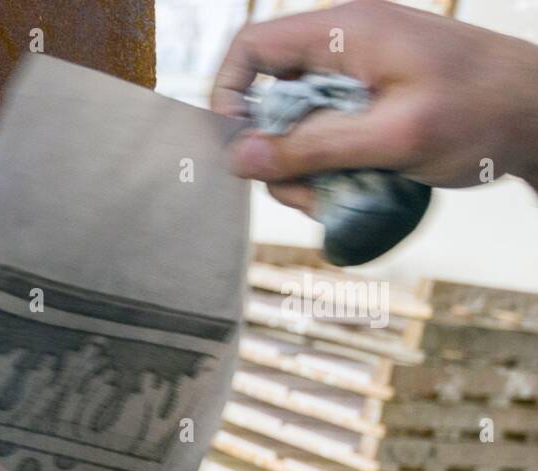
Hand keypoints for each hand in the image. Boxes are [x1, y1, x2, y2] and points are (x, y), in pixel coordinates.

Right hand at [213, 0, 537, 211]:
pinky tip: (359, 184)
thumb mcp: (391, 139)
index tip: (240, 148)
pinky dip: (331, 167)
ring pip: (296, 126)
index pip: (252, 46)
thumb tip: (238, 158)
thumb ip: (311, 148)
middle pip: (271, 98)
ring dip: (305, 170)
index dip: (231, 95)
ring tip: (341, 194)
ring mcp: (359, 74)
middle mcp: (345, 47)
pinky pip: (326, 134)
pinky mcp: (371, 100)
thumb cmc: (483, 113)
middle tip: (306, 192)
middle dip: (277, 153)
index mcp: (346, 32)